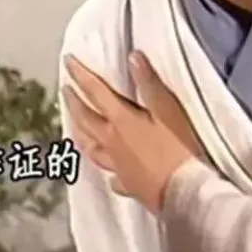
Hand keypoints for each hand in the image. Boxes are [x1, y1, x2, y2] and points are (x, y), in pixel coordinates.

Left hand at [62, 51, 205, 213]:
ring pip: (92, 148)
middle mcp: (112, 142)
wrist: (186, 195)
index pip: (95, 92)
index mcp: (120, 121)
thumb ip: (149, 84)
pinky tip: (111, 175)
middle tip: (65, 91)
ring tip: (75, 128)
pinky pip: (113, 177)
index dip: (80, 74)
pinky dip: (109, 172)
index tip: (67, 61)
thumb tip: (132, 56)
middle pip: (86, 119)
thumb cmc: (179, 150)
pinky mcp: (129, 186)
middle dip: (73, 102)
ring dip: (81, 134)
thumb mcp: (168, 111)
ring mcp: (118, 166)